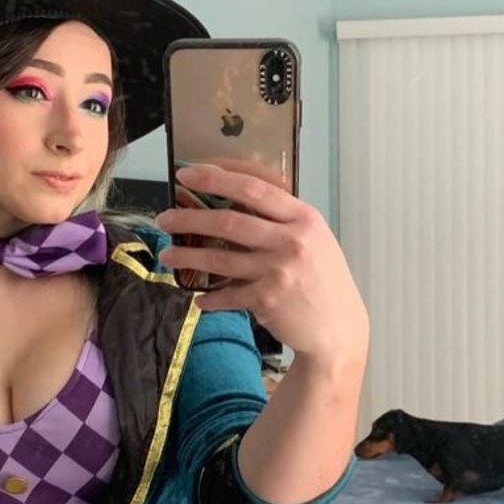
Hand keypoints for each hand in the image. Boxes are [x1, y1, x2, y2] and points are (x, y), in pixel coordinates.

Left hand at [156, 162, 368, 364]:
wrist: (339, 329)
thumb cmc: (324, 281)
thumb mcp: (314, 240)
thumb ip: (281, 222)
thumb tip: (233, 204)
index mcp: (303, 218)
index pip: (252, 189)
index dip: (215, 179)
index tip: (186, 175)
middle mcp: (292, 241)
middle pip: (227, 222)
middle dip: (188, 218)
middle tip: (164, 219)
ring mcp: (279, 271)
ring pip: (219, 259)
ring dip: (187, 257)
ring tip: (167, 255)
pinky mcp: (268, 299)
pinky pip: (227, 295)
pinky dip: (209, 298)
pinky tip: (198, 298)